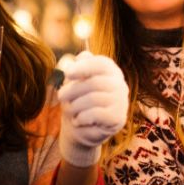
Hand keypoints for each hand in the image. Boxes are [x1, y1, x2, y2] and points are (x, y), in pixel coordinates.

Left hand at [58, 52, 129, 166]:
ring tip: (69, 110)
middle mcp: (121, 85)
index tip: (67, 73)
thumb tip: (83, 55)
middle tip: (60, 96)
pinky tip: (78, 120)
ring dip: (75, 105)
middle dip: (73, 89)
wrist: (81, 129)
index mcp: (112, 72)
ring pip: (94, 99)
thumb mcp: (75, 82)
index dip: (84, 67)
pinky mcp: (118, 118)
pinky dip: (82, 117)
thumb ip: (79, 68)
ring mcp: (122, 102)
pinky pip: (96, 114)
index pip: (102, 64)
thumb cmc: (77, 101)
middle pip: (95, 82)